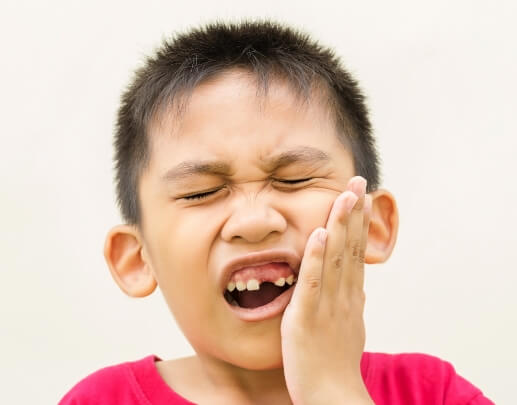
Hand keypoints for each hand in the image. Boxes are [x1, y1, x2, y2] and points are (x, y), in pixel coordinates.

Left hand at [280, 176, 373, 404]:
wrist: (332, 396)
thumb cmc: (335, 365)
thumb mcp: (349, 329)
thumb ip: (350, 304)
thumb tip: (358, 288)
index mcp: (350, 298)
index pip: (355, 253)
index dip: (359, 224)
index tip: (361, 198)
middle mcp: (343, 296)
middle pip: (350, 248)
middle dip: (353, 213)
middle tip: (358, 181)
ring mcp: (327, 305)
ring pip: (335, 258)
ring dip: (340, 225)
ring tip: (344, 196)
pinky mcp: (306, 317)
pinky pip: (312, 282)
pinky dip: (317, 258)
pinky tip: (321, 235)